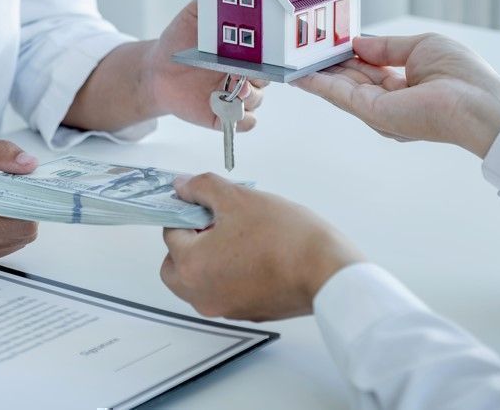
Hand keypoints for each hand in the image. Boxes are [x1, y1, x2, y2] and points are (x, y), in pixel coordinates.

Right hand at [0, 136, 39, 262]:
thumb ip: (0, 152)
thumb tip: (30, 165)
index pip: (12, 205)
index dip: (31, 196)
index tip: (37, 185)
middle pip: (22, 227)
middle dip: (28, 208)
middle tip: (20, 190)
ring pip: (17, 239)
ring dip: (20, 221)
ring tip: (3, 201)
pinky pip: (5, 247)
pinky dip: (8, 231)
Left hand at [145, 1, 264, 131]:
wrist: (156, 70)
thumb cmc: (178, 42)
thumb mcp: (194, 16)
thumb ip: (213, 3)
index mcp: (244, 51)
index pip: (269, 54)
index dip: (272, 54)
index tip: (267, 51)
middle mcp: (244, 74)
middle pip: (268, 78)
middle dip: (260, 76)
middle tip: (245, 71)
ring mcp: (236, 97)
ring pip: (257, 101)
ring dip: (250, 97)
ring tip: (235, 91)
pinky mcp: (223, 116)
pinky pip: (244, 124)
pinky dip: (240, 120)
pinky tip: (228, 111)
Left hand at [160, 174, 362, 320]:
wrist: (328, 272)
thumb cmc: (285, 238)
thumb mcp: (237, 198)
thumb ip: (202, 188)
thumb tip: (183, 186)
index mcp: (191, 268)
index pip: (171, 233)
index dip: (187, 212)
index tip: (203, 203)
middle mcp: (202, 295)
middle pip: (176, 265)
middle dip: (189, 241)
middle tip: (215, 221)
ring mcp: (224, 308)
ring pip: (200, 280)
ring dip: (208, 257)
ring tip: (239, 235)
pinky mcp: (247, 312)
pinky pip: (224, 290)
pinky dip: (229, 273)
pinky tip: (254, 253)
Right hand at [292, 34, 499, 157]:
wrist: (478, 104)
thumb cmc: (462, 75)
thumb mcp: (419, 46)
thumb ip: (386, 47)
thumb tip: (357, 42)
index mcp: (405, 86)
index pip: (369, 69)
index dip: (349, 55)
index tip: (328, 43)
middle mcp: (390, 102)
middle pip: (351, 80)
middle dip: (327, 64)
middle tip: (302, 49)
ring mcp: (380, 111)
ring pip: (340, 88)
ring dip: (317, 73)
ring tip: (293, 58)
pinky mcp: (373, 114)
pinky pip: (340, 95)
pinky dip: (318, 84)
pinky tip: (300, 74)